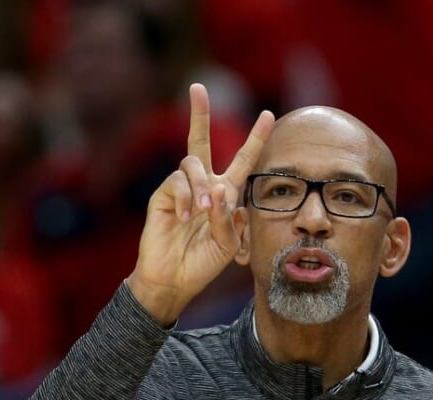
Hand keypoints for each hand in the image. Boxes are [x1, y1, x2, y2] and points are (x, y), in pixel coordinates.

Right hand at [127, 84, 274, 324]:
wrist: (174, 279)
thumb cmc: (203, 263)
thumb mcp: (228, 243)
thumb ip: (230, 217)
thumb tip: (221, 187)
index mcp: (225, 194)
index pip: (242, 161)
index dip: (255, 138)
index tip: (269, 115)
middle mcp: (202, 184)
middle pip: (201, 141)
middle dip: (198, 114)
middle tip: (197, 88)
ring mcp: (181, 188)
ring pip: (193, 164)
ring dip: (203, 186)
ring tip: (205, 212)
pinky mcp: (163, 196)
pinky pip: (177, 181)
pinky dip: (187, 198)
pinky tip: (188, 218)